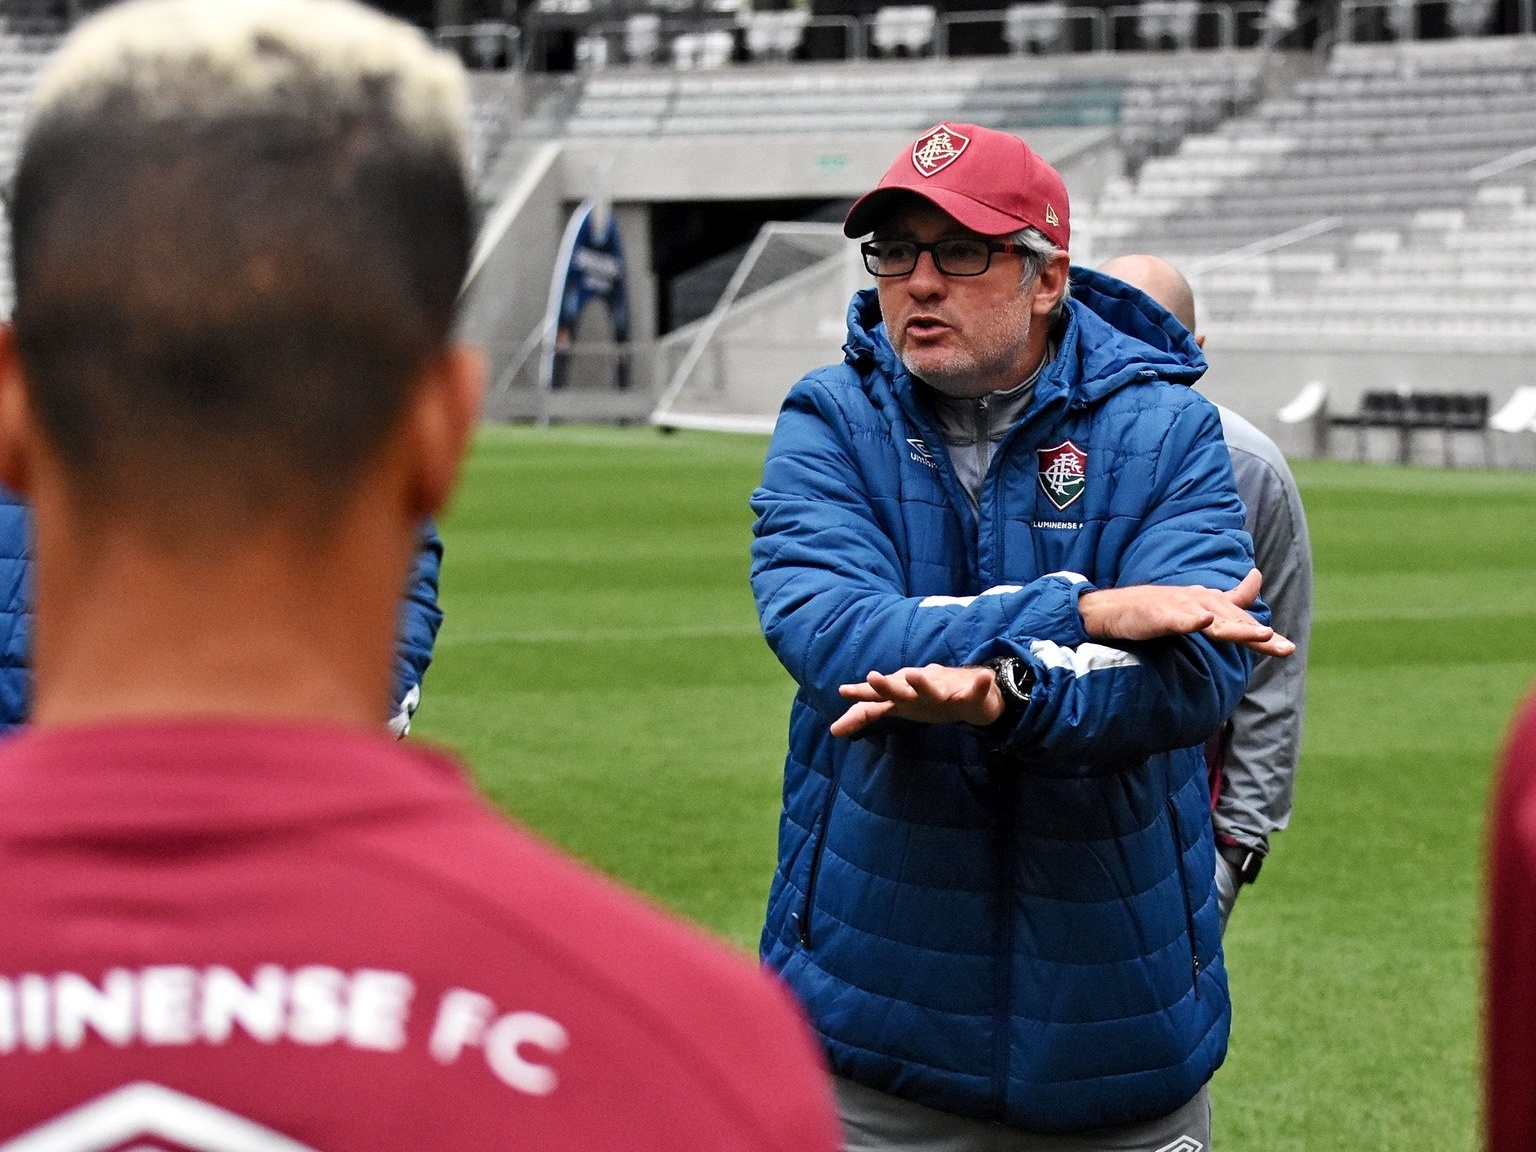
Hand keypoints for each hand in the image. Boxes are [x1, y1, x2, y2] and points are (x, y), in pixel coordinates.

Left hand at [831, 664, 1004, 737]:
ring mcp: (944, 690)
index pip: (877, 698)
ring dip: (924, 682)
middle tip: (873, 677)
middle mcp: (919, 690)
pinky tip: (983, 678)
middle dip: (887, 685)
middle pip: (900, 689)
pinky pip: (975, 691)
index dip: (861, 696)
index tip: (843, 691)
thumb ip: (866, 713)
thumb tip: (833, 730)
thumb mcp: (896, 705)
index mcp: (903, 696)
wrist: (968, 689)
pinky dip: (980, 684)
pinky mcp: (969, 694)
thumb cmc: (925, 695)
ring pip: (933, 687)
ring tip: (916, 675)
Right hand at [1077, 569, 1293, 656]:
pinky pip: (1175, 618)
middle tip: (1281, 645)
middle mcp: (1197, 602)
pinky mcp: (1157, 615)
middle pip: (1232, 621)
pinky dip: (1190, 619)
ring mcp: (1177, 608)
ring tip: (1259, 634)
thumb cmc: (1156, 608)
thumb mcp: (1198, 603)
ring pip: (1211, 619)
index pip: (1240, 621)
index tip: (1287, 649)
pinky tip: (1203, 621)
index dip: (1262, 635)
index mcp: (1208, 604)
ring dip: (1235, 626)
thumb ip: (1230, 597)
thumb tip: (1258, 576)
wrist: (1114, 609)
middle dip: (1256, 634)